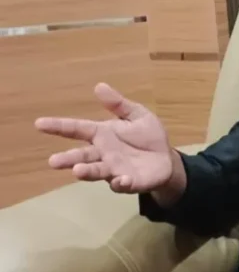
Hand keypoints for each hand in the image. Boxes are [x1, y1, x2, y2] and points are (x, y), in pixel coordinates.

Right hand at [34, 82, 172, 193]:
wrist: (167, 158)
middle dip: (69, 159)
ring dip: (87, 172)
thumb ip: (118, 104)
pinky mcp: (130, 182)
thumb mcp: (137, 115)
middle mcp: (104, 154)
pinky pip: (123, 184)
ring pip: (97, 172)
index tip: (39, 123)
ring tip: (77, 171)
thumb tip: (99, 86)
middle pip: (83, 156)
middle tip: (53, 161)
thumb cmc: (147, 136)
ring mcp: (115, 170)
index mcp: (103, 135)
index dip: (59, 126)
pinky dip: (121, 183)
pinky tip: (121, 180)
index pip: (78, 129)